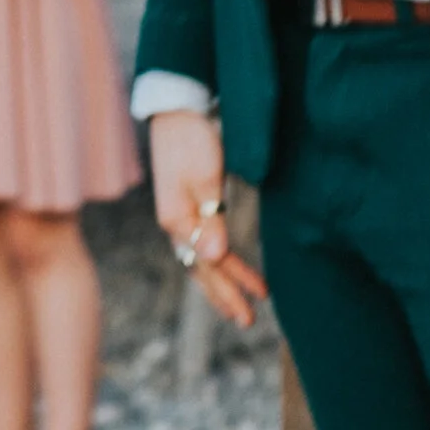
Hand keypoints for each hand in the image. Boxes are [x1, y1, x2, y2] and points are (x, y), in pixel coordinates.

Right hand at [149, 108, 266, 331]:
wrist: (177, 108)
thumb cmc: (192, 138)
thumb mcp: (203, 176)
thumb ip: (209, 217)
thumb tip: (215, 257)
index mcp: (176, 220)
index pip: (208, 264)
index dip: (231, 286)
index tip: (254, 305)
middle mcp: (174, 222)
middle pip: (200, 268)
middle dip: (224, 295)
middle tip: (247, 321)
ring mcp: (179, 214)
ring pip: (199, 258)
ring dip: (220, 282)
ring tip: (240, 303)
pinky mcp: (187, 204)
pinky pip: (200, 243)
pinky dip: (215, 261)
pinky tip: (225, 265)